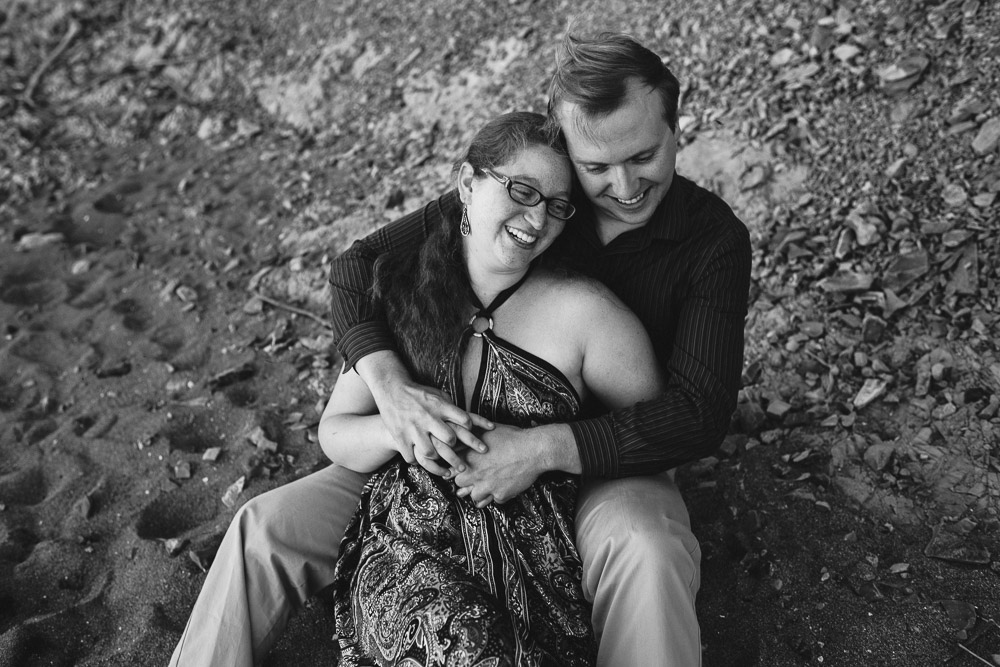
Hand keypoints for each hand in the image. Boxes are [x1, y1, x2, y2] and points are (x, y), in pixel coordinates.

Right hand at [376, 378, 492, 476]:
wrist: (391, 389)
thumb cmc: (418, 394)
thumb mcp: (437, 394)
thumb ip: (451, 406)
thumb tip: (468, 418)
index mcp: (439, 406)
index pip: (464, 420)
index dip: (469, 427)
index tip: (468, 430)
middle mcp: (428, 417)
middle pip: (450, 438)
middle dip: (454, 445)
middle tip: (453, 447)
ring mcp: (413, 429)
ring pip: (431, 452)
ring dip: (435, 457)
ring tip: (437, 456)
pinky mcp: (400, 437)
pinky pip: (412, 458)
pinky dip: (415, 460)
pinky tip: (418, 457)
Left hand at [452, 424, 544, 504]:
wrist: (533, 450)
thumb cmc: (513, 437)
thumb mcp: (489, 430)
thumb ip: (475, 435)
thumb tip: (465, 432)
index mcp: (470, 458)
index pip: (452, 468)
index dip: (455, 469)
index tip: (458, 470)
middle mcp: (475, 474)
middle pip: (459, 484)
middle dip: (465, 482)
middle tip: (472, 478)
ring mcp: (487, 486)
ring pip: (475, 497)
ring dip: (479, 493)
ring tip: (486, 487)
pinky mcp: (500, 495)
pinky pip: (494, 501)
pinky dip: (497, 496)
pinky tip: (501, 489)